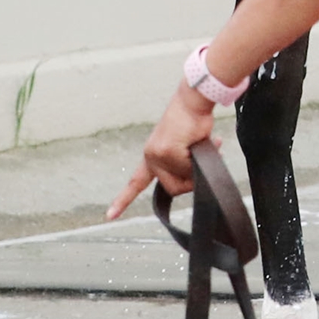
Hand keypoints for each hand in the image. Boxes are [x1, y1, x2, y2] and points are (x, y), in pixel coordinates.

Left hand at [108, 84, 215, 219]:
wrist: (193, 102)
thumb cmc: (192, 123)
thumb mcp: (185, 151)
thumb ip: (185, 167)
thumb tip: (197, 179)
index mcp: (152, 156)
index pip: (136, 182)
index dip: (124, 200)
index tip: (110, 215)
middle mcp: (151, 156)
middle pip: (173, 188)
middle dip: (192, 180)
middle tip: (204, 161)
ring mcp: (158, 154)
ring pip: (182, 180)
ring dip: (198, 168)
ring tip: (208, 147)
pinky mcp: (168, 150)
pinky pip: (189, 167)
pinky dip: (202, 157)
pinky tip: (205, 141)